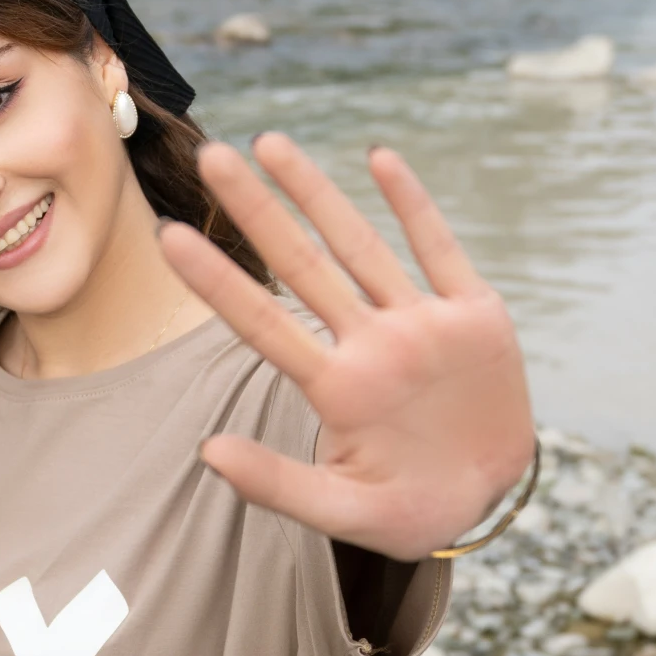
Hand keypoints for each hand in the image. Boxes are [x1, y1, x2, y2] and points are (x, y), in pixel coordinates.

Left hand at [159, 134, 533, 562]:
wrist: (487, 500)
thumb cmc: (409, 511)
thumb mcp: (345, 513)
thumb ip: (279, 486)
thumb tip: (206, 451)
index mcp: (335, 388)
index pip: (263, 324)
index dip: (219, 281)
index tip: (168, 237)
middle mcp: (370, 344)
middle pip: (303, 265)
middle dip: (258, 211)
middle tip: (210, 156)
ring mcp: (420, 325)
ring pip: (361, 245)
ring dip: (318, 193)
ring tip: (270, 142)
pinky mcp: (474, 317)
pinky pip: (440, 251)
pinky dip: (414, 205)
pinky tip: (380, 159)